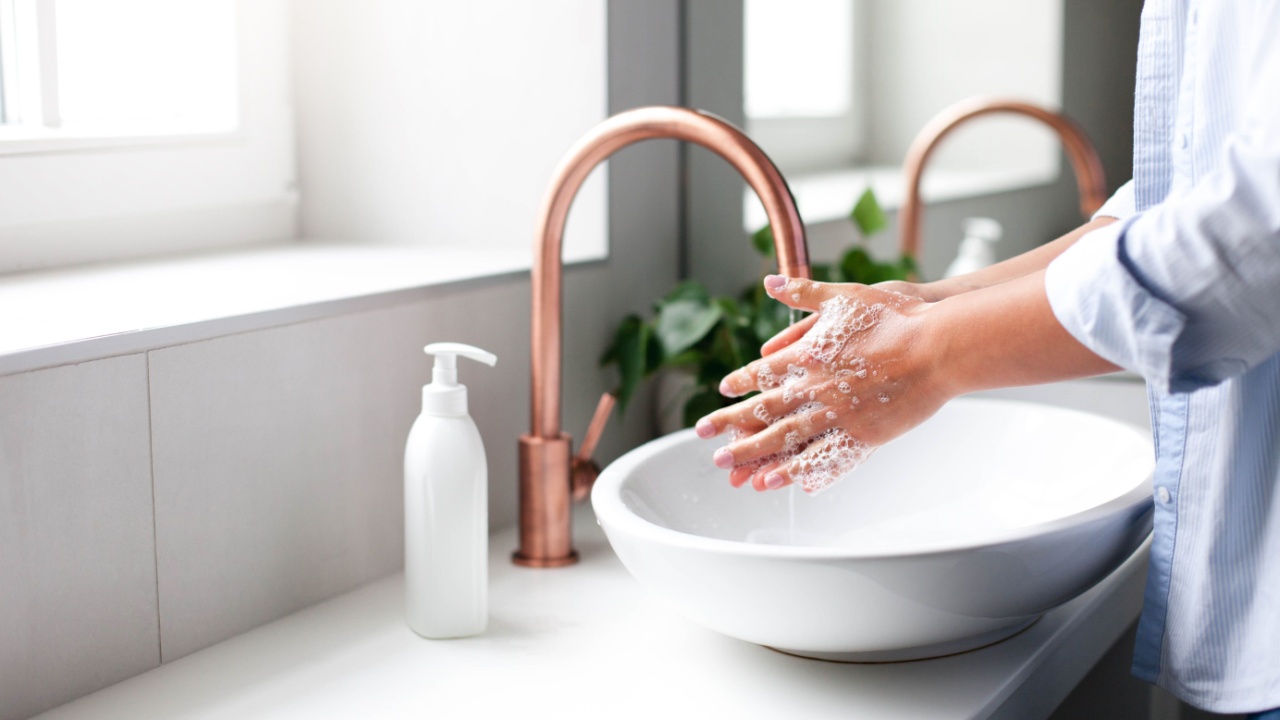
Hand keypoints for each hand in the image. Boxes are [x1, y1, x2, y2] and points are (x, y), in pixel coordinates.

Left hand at [695, 276, 953, 492]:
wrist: (940, 345)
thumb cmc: (897, 316)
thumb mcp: (845, 295)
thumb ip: (804, 293)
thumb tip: (770, 283)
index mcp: (810, 354)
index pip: (763, 372)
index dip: (740, 382)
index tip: (721, 390)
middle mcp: (816, 386)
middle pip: (764, 409)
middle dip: (730, 424)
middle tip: (701, 435)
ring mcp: (838, 413)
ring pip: (784, 438)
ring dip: (752, 453)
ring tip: (726, 467)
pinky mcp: (863, 434)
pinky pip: (821, 457)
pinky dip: (795, 470)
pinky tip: (775, 481)